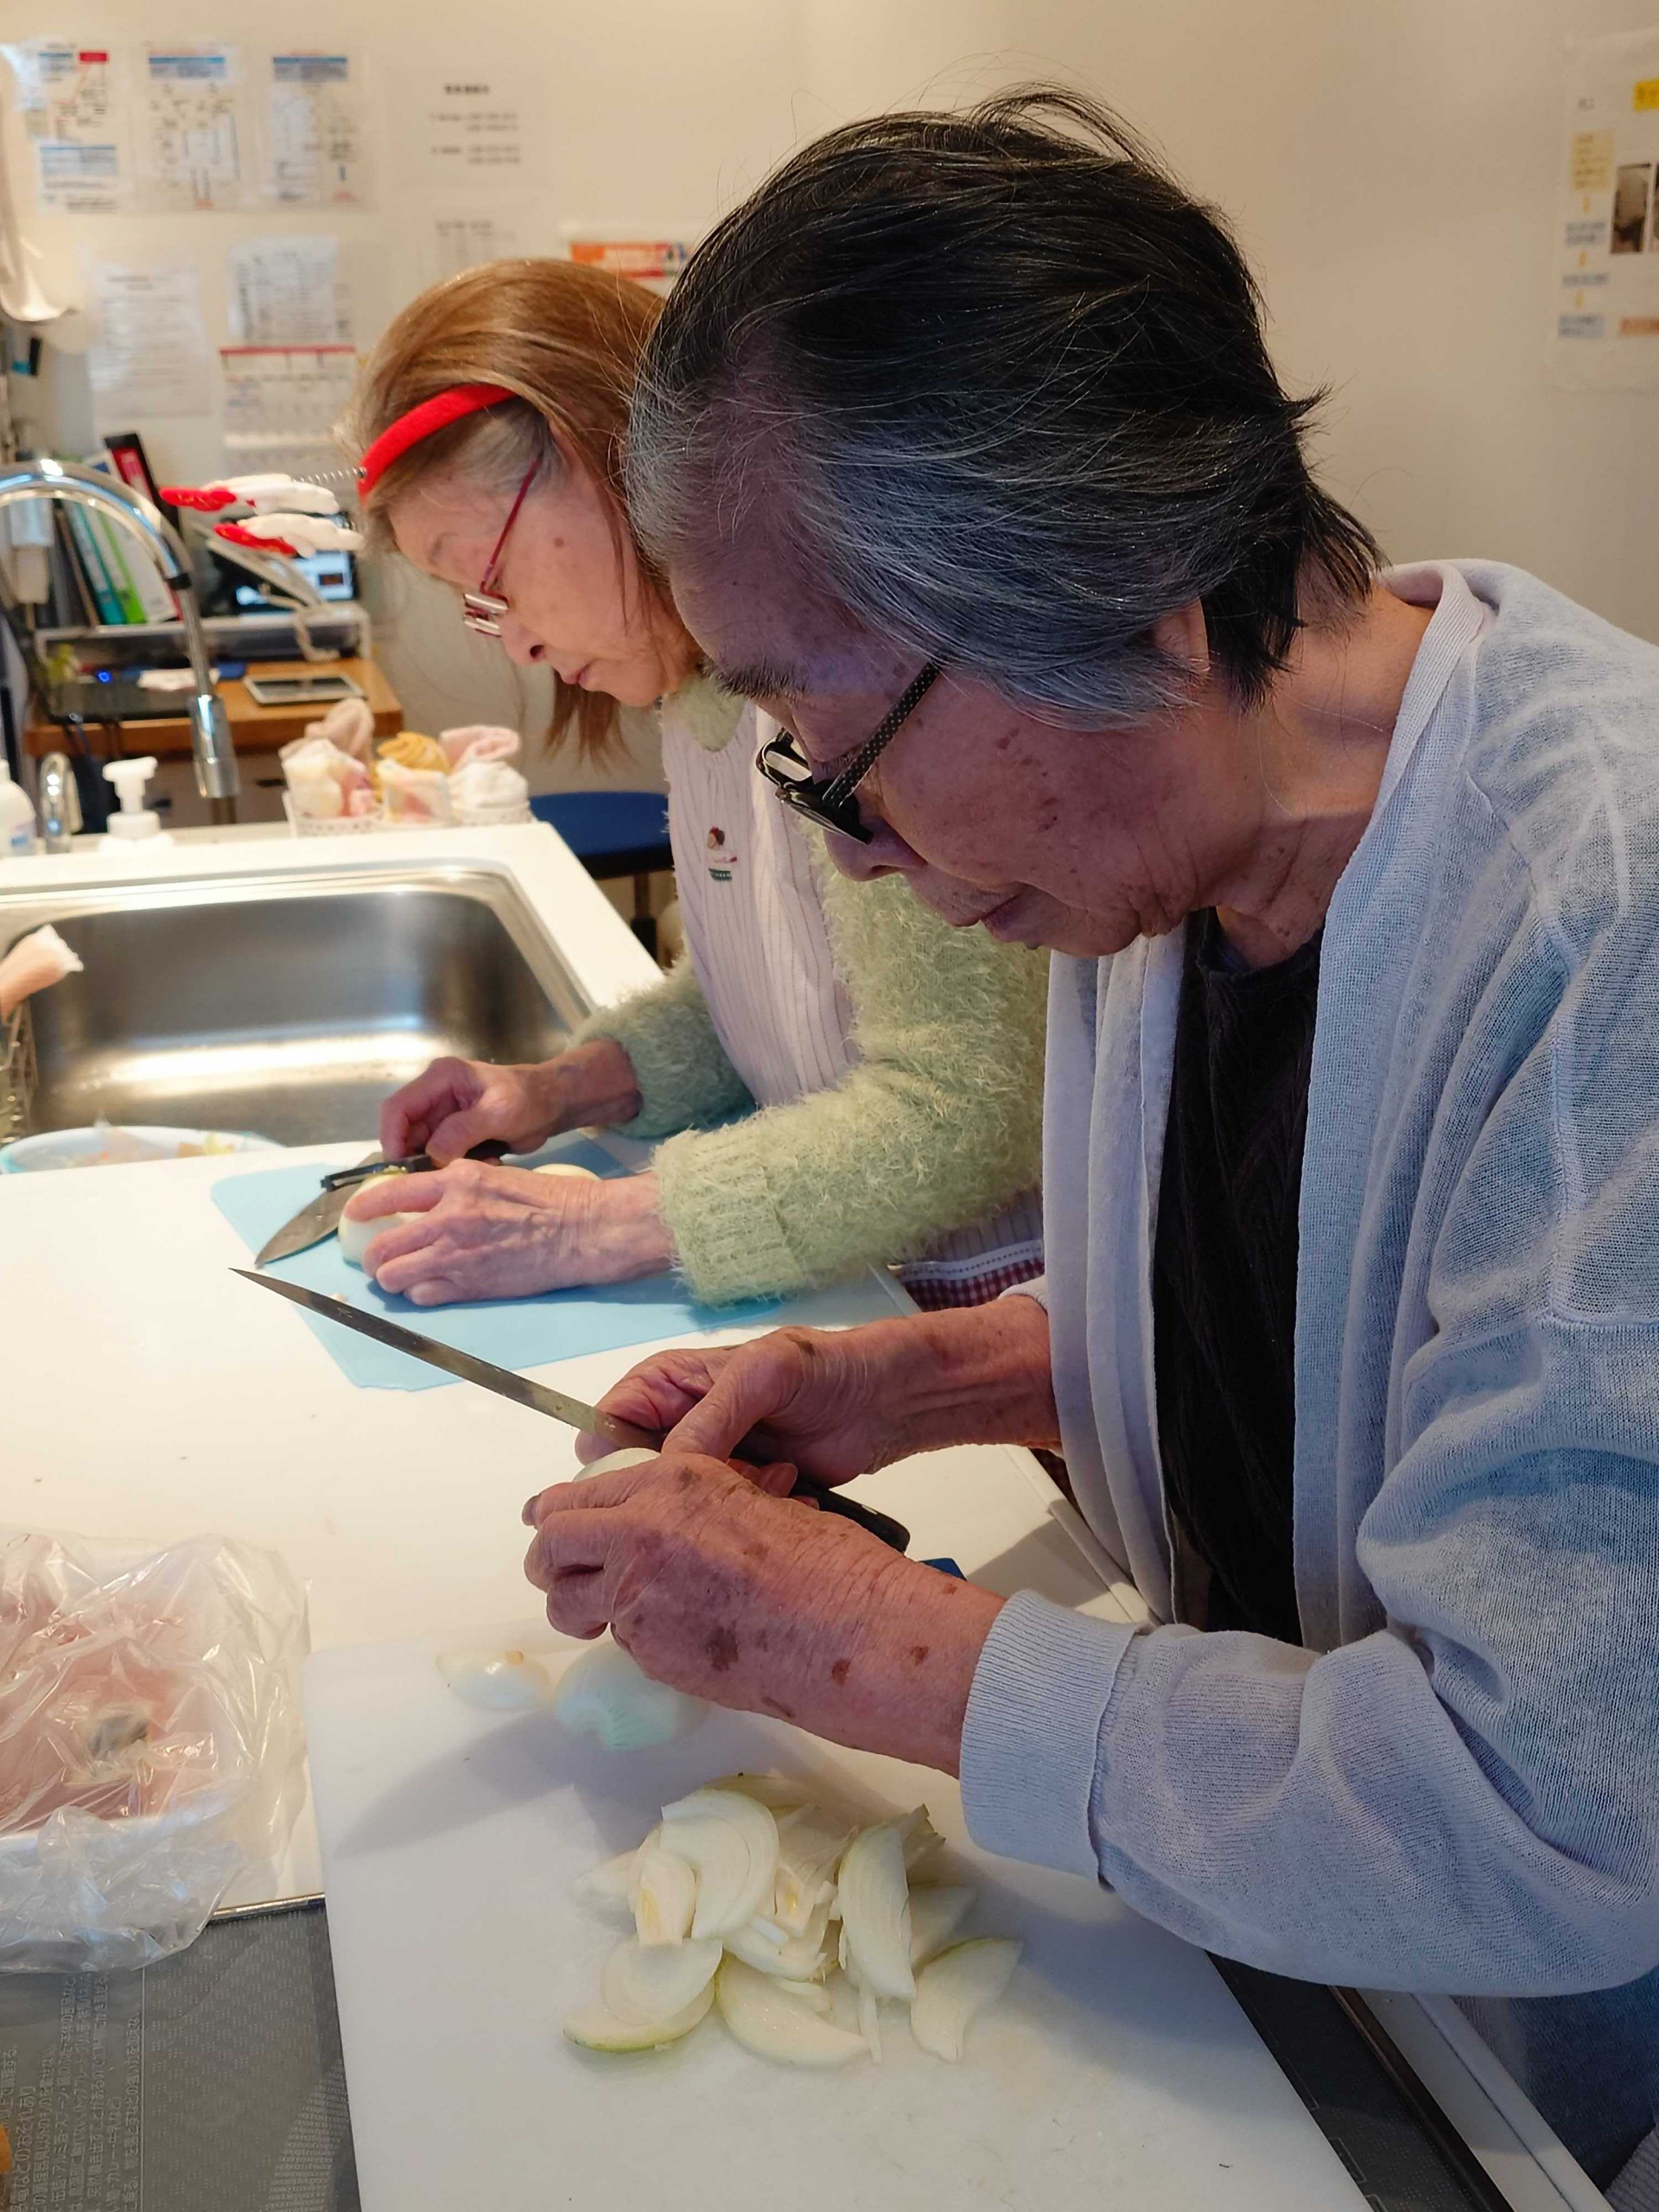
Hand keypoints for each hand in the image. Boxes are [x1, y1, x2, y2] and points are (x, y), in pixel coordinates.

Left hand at [344, 1160, 673, 1303]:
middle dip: (374, 1256)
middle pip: (382, 1245)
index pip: (389, 1194)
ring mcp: (456, 1255)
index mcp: (456, 1183)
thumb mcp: (494, 1175)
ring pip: (393, 1276)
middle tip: (378, 1259)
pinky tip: (430, 1286)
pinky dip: (420, 1293)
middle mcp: (448, 1218)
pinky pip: (422, 1296)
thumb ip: (455, 1187)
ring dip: (391, 1278)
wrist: (579, 1230)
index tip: (356, 1215)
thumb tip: (426, 1200)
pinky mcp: (469, 1285)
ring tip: (399, 1277)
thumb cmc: (548, 1201)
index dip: (364, 1207)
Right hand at [378, 1038, 641, 1163]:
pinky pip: (441, 1154)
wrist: (555, 1104)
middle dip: (418, 1157)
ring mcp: (444, 1115)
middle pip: (405, 1131)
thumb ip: (462, 1131)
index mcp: (440, 1078)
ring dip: (440, 1164)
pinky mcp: (455, 1133)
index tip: (400, 1168)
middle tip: (438, 1177)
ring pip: (422, 1147)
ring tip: (473, 1165)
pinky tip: (484, 1163)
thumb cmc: (530, 1099)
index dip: (392, 1138)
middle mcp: (435, 1095)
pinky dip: (455, 1165)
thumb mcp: (498, 1113)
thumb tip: (432, 1155)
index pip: (397, 1108)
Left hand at [523, 1452, 1003, 1772]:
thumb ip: (699, 1505)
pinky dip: (632, 1634)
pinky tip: (679, 1634)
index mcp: (672, 1481)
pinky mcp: (650, 1652)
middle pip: (549, 1545)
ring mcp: (638, 1596)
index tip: (558, 1524)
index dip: (562, 1512)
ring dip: (578, 1604)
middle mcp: (640, 1532)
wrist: (851, 1633)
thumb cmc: (828, 1564)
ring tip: (611, 1610)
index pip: (579, 1493)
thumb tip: (678, 1519)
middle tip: (569, 1573)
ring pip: (567, 1601)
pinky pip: (619, 1638)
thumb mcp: (756, 1500)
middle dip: (552, 1559)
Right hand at [577, 1300, 1060, 1481]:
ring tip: (774, 1481)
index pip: (605, 1431)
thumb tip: (664, 1466)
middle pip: (634, 1480)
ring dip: (717, 1506)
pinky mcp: (736, 1495)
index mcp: (664, 1384)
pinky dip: (740, 1520)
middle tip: (730, 1487)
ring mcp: (707, 1464)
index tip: (660, 1486)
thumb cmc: (825, 1369)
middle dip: (672, 1494)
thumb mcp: (764, 1376)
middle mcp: (675, 1425)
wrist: (885, 1402)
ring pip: (674, 1509)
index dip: (618, 1466)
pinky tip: (784, 1497)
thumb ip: (711, 1415)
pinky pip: (712, 1523)